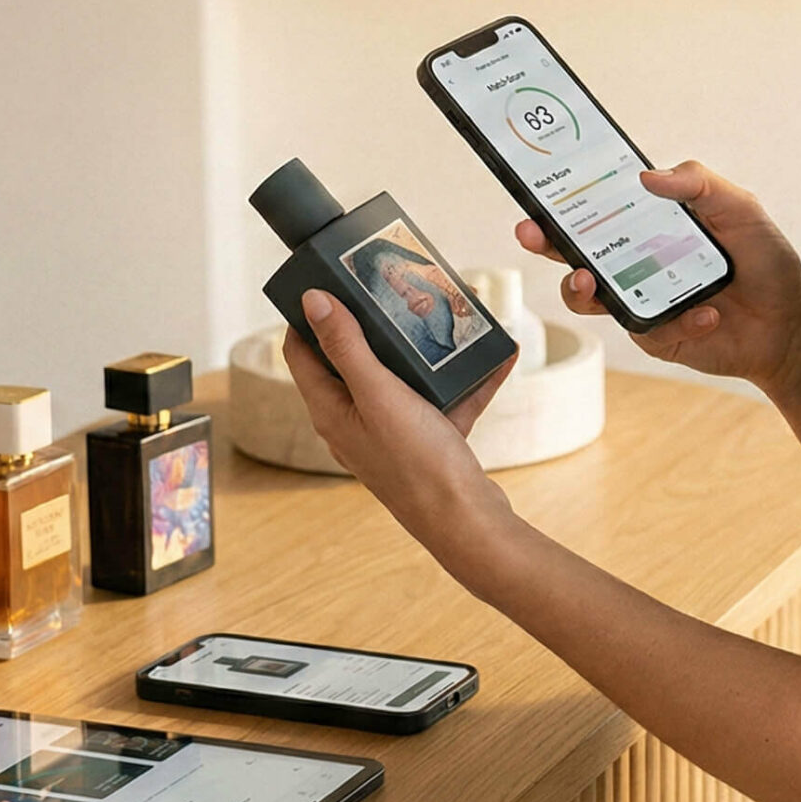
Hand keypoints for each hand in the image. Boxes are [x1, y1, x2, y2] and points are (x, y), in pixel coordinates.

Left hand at [282, 289, 521, 552]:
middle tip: (396, 288)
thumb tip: (312, 301)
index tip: (331, 280)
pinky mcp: (429, 441)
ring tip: (451, 313)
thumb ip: (346, 347)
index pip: (302, 352)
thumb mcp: (378, 395)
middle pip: (355, 360)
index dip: (309, 315)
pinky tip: (499, 356)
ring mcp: (394, 432)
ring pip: (406, 377)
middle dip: (377, 322)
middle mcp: (357, 420)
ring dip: (427, 347)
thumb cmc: (416, 464)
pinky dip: (468, 379)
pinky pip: (446, 400)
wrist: (466, 521)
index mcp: (332, 410)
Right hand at [516, 160, 800, 395]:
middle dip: (546, 241)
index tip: (538, 188)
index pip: (599, 206)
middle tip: (532, 232)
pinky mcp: (653, 335)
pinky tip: (708, 313)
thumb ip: (699, 183)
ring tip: (587, 281)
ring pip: (588, 297)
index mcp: (650, 223)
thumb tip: (646, 177)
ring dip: (578, 288)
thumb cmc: (764, 259)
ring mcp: (639, 298)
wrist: (789, 324)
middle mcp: (635, 259)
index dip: (564, 198)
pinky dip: (678, 319)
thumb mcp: (740, 208)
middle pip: (574, 250)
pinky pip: (644, 328)